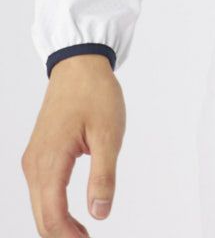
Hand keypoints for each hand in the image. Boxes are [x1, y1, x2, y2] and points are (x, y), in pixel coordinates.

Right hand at [21, 54, 125, 234]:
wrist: (79, 65)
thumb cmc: (95, 94)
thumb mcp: (109, 134)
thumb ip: (104, 176)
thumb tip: (100, 214)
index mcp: (50, 161)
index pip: (53, 215)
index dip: (69, 237)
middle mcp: (34, 164)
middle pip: (42, 216)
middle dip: (61, 236)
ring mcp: (33, 159)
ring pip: (39, 205)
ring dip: (58, 225)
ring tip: (83, 236)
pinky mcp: (38, 154)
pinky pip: (41, 190)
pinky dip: (53, 208)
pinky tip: (72, 216)